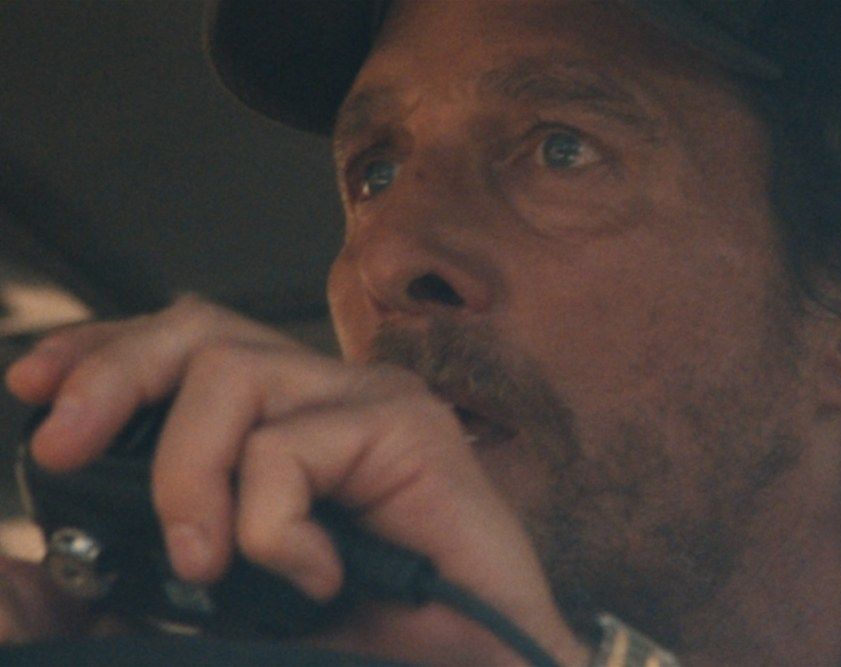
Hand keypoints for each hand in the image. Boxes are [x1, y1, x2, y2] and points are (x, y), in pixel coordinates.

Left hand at [5, 296, 588, 664]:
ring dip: (188, 473)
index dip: (103, 350)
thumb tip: (15, 574)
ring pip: (233, 372)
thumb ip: (123, 591)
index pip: (185, 343)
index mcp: (286, 421)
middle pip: (200, 328)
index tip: (32, 388)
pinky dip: (271, 525)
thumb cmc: (366, 637)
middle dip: (113, 375)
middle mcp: (329, 396)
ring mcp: (372, 402)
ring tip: (207, 560)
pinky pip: (289, 447)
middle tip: (64, 451)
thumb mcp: (213, 612)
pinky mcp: (408, 428)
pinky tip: (315, 576)